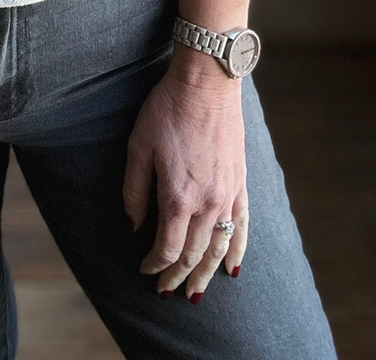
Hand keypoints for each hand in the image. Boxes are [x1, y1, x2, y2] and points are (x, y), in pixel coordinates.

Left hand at [122, 61, 247, 301]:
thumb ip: (134, 191)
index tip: (144, 270)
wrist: (206, 82)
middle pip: (194, 255)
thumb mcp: (138, 147)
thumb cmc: (167, 109)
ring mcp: (228, 194)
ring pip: (219, 248)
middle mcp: (207, 203)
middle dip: (178, 276)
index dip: (155, 264)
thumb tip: (132, 226)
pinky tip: (233, 269)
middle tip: (166, 292)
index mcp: (178, 197)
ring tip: (196, 293)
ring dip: (207, 274)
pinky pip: (243, 227)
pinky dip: (237, 251)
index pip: (168, 248)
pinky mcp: (241, 183)